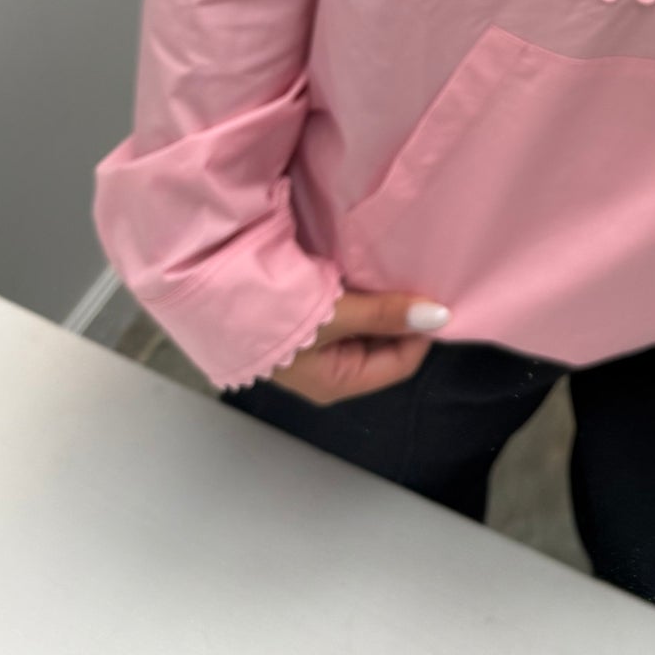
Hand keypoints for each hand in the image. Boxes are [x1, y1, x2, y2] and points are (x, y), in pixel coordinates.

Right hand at [266, 288, 449, 404]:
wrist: (215, 292)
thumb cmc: (272, 316)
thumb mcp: (336, 317)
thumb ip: (386, 315)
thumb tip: (439, 316)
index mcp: (339, 383)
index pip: (402, 362)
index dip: (420, 330)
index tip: (432, 295)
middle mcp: (331, 370)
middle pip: (386, 344)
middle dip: (401, 314)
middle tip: (416, 277)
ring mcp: (319, 347)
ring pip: (369, 326)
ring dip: (380, 301)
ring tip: (392, 271)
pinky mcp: (308, 323)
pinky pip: (349, 311)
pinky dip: (360, 293)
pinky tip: (364, 271)